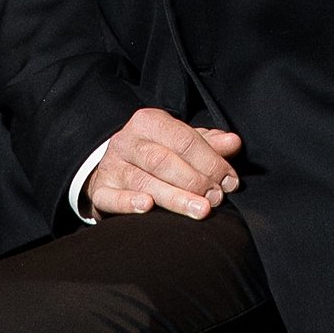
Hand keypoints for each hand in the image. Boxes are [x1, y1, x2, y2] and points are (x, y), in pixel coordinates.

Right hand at [85, 104, 240, 220]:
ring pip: (143, 181)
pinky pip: (111, 197)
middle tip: (216, 198)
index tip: (229, 181)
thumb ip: (207, 143)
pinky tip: (147, 207)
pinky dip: (128, 202)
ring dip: (174, 197)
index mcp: (149, 122)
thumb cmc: (154, 153)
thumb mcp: (180, 142)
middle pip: (163, 160)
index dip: (210, 161)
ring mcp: (111, 166)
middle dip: (194, 180)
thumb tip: (234, 142)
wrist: (112, 166)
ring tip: (200, 210)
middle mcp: (127, 141)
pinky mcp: (99, 190)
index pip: (183, 139)